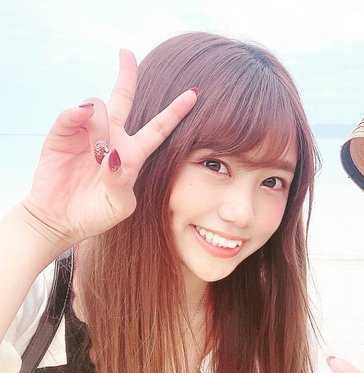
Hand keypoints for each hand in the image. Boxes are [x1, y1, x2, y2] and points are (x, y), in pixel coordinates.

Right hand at [22, 49, 196, 247]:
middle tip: (126, 52)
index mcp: (134, 154)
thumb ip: (122, 182)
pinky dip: (76, 113)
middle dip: (127, 75)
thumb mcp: (119, 206)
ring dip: (100, 124)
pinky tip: (81, 119)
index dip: (176, 111)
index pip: (159, 128)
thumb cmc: (96, 214)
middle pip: (124, 100)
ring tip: (95, 155)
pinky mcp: (63, 135)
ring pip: (99, 107)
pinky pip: (71, 114)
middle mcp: (113, 138)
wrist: (61, 220)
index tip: (194, 93)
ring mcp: (87, 134)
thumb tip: (113, 154)